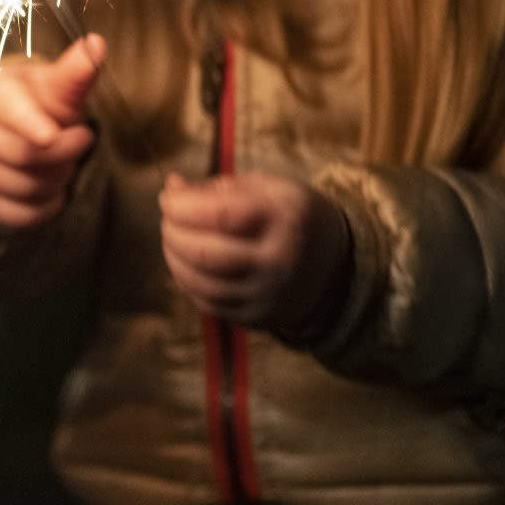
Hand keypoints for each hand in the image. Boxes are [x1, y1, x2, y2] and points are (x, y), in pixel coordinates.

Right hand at [0, 34, 104, 228]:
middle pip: (25, 154)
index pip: (9, 109)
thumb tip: (96, 44)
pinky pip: (22, 214)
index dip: (30, 123)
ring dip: (58, 178)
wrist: (1, 130)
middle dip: (65, 152)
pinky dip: (45, 205)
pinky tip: (48, 186)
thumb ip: (74, 73)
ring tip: (61, 161)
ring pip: (26, 187)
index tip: (50, 135)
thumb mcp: (52, 86)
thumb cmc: (36, 102)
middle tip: (81, 139)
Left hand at [159, 171, 349, 331]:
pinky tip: (187, 265)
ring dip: (174, 258)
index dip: (182, 206)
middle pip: (205, 252)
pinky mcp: (259, 317)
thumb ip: (217, 187)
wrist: (336, 267)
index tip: (168, 198)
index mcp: (286, 216)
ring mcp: (269, 293)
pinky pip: (208, 303)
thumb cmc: (290, 218)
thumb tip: (171, 187)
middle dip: (173, 233)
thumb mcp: (267, 189)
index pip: (220, 215)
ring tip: (173, 240)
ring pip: (201, 282)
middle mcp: (280, 258)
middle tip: (168, 220)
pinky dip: (187, 281)